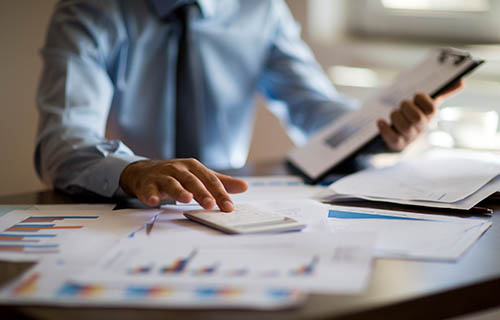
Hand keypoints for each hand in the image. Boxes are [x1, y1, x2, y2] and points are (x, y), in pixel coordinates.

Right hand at [119, 158, 247, 211]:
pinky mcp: (147, 184)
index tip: (229, 207)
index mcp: (194, 167)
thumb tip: (245, 186)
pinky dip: (151, 195)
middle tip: (210, 205)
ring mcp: (162, 176)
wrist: (144, 172)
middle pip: (192, 180)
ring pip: (172, 183)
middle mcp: (178, 169)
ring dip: (179, 191)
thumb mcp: (199, 176)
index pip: (210, 180)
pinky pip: (149, 190)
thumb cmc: (177, 175)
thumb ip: (221, 182)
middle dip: (201, 192)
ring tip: (186, 199)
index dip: (220, 193)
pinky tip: (154, 202)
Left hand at [377, 79, 464, 150]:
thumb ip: (441, 93)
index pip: (431, 108)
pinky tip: (380, 121)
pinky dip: (386, 129)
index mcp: (429, 115)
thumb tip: (461, 81)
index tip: (415, 94)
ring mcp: (409, 137)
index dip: (423, 100)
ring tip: (393, 113)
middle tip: (402, 103)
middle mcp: (421, 127)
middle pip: (418, 119)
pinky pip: (393, 139)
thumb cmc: (412, 115)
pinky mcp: (397, 144)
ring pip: (405, 129)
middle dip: (407, 108)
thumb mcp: (424, 103)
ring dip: (396, 117)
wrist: (397, 136)